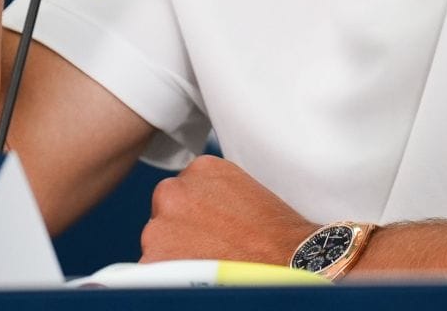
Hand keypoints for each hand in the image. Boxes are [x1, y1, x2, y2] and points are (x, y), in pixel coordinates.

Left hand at [139, 155, 311, 266]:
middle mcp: (174, 191)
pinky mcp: (154, 260)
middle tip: (212, 249)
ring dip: (174, 254)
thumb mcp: (245, 193)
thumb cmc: (278, 234)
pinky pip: (154, 270)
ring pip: (158, 243)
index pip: (185, 192)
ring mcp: (160, 225)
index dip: (197, 215)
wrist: (292, 261)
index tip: (211, 229)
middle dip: (182, 231)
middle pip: (167, 215)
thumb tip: (202, 217)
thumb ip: (216, 196)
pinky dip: (172, 276)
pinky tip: (200, 278)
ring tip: (210, 266)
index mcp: (200, 169)